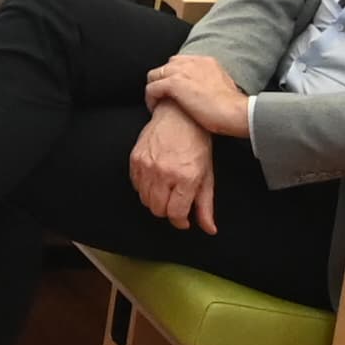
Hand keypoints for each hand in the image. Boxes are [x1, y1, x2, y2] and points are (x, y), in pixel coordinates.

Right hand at [126, 107, 219, 232]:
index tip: (183, 219)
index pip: (175, 213)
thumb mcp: (206, 175)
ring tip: (166, 190)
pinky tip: (156, 179)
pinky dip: (145, 188)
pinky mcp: (135, 159)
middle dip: (167, 211)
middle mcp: (164, 173)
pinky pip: (136, 185)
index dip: (180, 221)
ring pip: (145, 200)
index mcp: (185, 178)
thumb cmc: (196, 143)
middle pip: (158, 209)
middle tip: (175, 202)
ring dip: (155, 200)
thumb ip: (205, 205)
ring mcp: (147, 165)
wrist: (179, 116)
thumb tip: (209, 229)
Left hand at [145, 50, 256, 142]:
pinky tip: (154, 109)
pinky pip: (151, 88)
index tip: (174, 90)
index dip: (174, 75)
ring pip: (154, 76)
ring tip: (156, 104)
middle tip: (163, 97)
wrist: (236, 113)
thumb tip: (212, 92)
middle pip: (165, 66)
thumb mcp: (226, 87)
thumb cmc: (234, 107)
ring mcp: (182, 72)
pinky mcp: (174, 84)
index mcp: (206, 62)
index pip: (180, 62)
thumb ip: (215, 83)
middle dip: (162, 81)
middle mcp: (192, 62)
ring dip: (153, 90)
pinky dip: (150, 99)